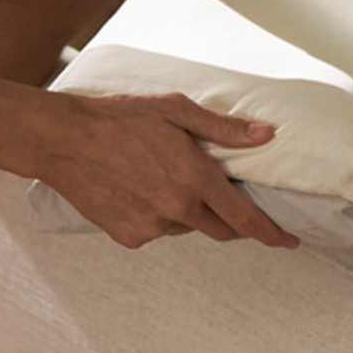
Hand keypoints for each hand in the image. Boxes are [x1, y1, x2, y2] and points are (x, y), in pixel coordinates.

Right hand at [33, 92, 299, 250]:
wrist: (63, 140)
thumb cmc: (122, 118)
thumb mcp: (177, 110)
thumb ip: (225, 128)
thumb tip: (267, 135)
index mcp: (195, 179)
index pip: (245, 219)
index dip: (271, 234)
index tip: (289, 241)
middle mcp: (177, 209)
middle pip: (221, 229)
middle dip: (231, 220)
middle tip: (225, 198)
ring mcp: (151, 227)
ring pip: (186, 228)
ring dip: (189, 212)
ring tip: (166, 179)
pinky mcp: (128, 237)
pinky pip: (157, 231)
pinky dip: (159, 216)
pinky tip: (140, 189)